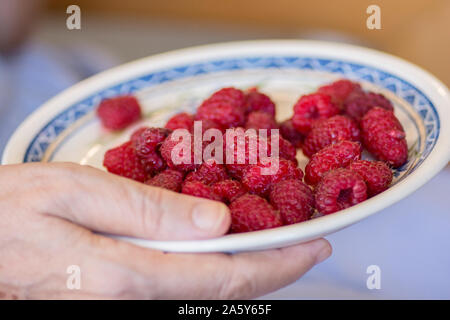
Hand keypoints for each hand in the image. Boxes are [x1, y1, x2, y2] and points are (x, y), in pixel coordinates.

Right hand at [0, 163, 330, 298]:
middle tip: (308, 244)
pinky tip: (223, 251)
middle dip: (273, 270)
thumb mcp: (75, 192)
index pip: (226, 277)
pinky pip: (181, 288)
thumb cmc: (11, 213)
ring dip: (248, 270)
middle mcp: (132, 300)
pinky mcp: (118, 296)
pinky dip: (214, 272)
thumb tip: (217, 223)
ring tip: (278, 243)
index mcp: (126, 275)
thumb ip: (148, 210)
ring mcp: (125, 304)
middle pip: (224, 292)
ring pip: (206, 294)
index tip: (316, 245)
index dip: (278, 263)